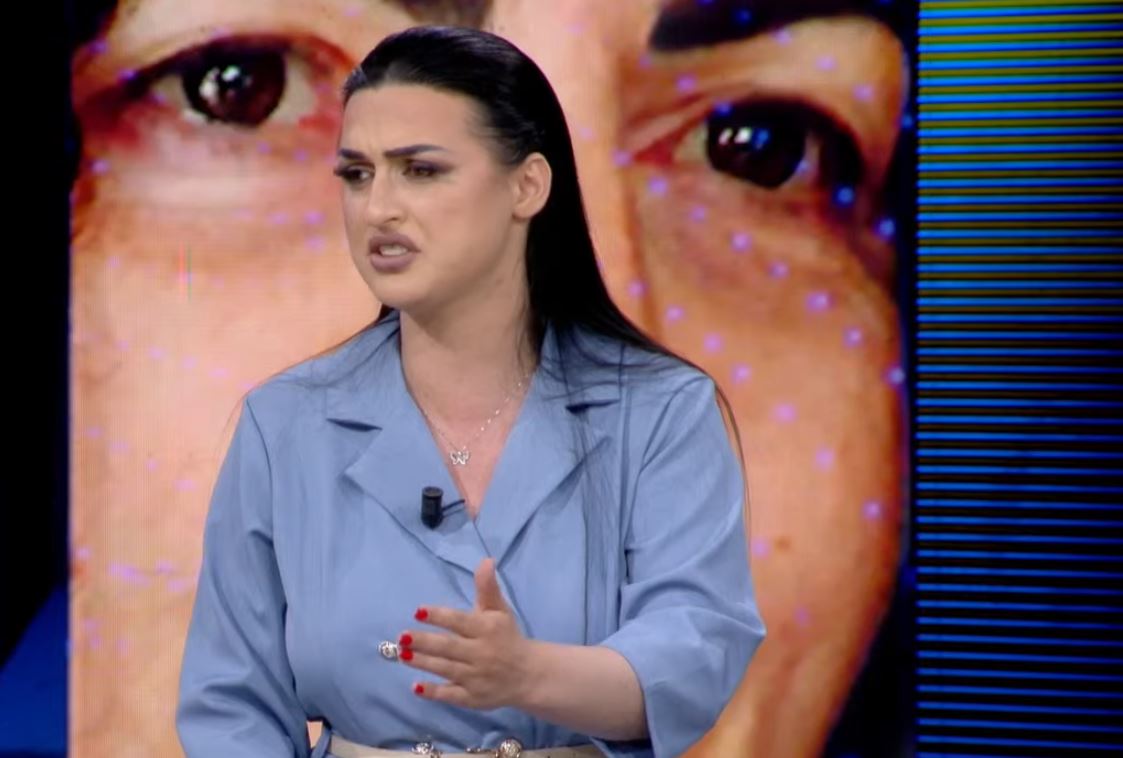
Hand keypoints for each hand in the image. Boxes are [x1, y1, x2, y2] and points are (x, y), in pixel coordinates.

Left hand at [398, 557, 536, 709]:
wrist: (529, 675)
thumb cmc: (507, 637)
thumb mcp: (499, 610)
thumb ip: (487, 587)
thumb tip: (485, 560)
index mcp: (487, 629)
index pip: (459, 621)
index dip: (439, 616)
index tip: (418, 611)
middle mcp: (481, 653)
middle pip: (448, 647)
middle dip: (424, 642)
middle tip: (402, 636)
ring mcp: (476, 678)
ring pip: (445, 668)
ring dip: (423, 662)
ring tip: (402, 654)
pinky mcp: (472, 698)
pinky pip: (450, 695)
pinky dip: (433, 692)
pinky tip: (416, 686)